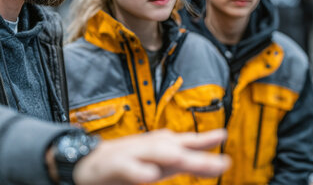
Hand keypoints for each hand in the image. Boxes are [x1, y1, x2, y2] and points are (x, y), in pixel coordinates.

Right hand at [73, 129, 229, 184]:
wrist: (90, 162)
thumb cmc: (129, 162)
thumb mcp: (159, 163)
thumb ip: (185, 160)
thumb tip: (214, 160)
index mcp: (162, 148)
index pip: (187, 142)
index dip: (205, 140)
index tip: (223, 135)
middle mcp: (150, 148)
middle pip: (177, 149)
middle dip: (197, 155)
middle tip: (221, 164)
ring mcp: (132, 155)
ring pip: (154, 155)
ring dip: (170, 156)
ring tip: (185, 160)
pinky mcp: (114, 165)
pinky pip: (128, 169)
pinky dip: (138, 171)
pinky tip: (149, 176)